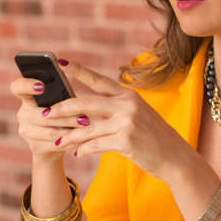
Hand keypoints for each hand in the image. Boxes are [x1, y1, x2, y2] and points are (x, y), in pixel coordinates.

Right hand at [10, 73, 82, 161]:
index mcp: (27, 98)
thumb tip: (76, 101)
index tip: (41, 87)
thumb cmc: (60, 115)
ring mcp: (26, 132)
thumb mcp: (59, 103)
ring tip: (86, 129)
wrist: (53, 144)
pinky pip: (56, 145)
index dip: (26, 86)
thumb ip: (61, 97)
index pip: (17, 87)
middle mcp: (23, 114)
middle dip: (66, 117)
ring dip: (71, 131)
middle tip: (84, 119)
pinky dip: (71, 143)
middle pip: (42, 116)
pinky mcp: (35, 147)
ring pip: (51, 132)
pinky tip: (83, 141)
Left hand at [47, 61, 200, 182]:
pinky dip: (84, 150)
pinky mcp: (127, 140)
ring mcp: (128, 122)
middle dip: (63, 107)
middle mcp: (128, 104)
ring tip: (56, 141)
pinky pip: (97, 144)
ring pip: (88, 127)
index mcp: (128, 95)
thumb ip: (115, 108)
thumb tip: (83, 110)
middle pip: (87, 102)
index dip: (79, 71)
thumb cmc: (152, 137)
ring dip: (69, 136)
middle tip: (45, 112)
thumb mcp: (137, 115)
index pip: (99, 79)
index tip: (61, 63)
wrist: (174, 157)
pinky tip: (76, 154)